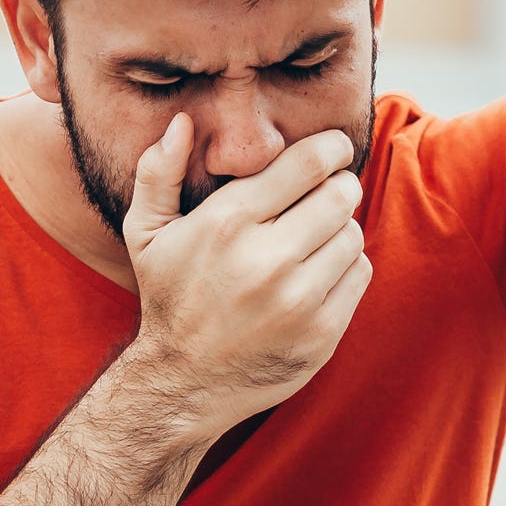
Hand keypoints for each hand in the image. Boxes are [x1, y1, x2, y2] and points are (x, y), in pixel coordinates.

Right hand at [115, 114, 372, 437]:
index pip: (309, 163)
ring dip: (339, 229)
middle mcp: (266, 260)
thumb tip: (181, 122)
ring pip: (353, 234)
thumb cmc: (170, 297)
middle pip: (341, 194)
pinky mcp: (322, 333)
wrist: (184, 384)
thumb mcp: (146, 233)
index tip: (333, 148)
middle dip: (337, 186)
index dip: (331, 147)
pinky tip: (315, 274)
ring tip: (311, 240)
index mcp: (227, 223)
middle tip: (323, 194)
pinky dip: (345, 268)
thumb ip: (156, 172)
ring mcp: (298, 300)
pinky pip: (359, 274)